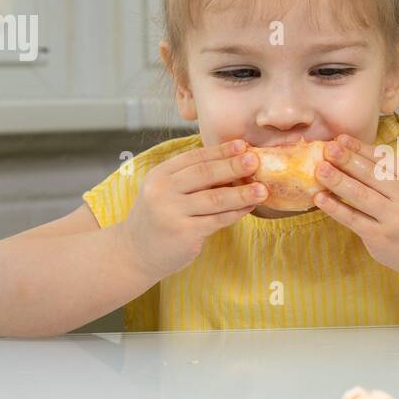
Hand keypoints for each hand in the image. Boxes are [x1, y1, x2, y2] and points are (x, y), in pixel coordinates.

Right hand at [117, 139, 265, 279]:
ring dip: (241, 193)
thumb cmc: (159, 218)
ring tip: (263, 189)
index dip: (220, 151)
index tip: (243, 145)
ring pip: (214, 198)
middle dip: (233, 166)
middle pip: (204, 174)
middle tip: (256, 160)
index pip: (194, 158)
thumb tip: (233, 164)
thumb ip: (190, 179)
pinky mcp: (183, 233)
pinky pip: (216, 220)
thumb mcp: (165, 192)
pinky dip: (235, 213)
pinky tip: (249, 208)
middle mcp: (162, 191)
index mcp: (159, 175)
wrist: (135, 253)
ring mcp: (171, 212)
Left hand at [313, 134, 398, 276]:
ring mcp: (393, 219)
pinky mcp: (379, 237)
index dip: (361, 149)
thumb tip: (347, 149)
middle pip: (373, 176)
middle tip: (328, 149)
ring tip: (320, 170)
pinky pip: (354, 220)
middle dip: (348, 160)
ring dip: (338, 181)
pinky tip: (320, 198)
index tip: (340, 139)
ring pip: (361, 196)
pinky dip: (335, 208)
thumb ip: (384, 171)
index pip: (384, 160)